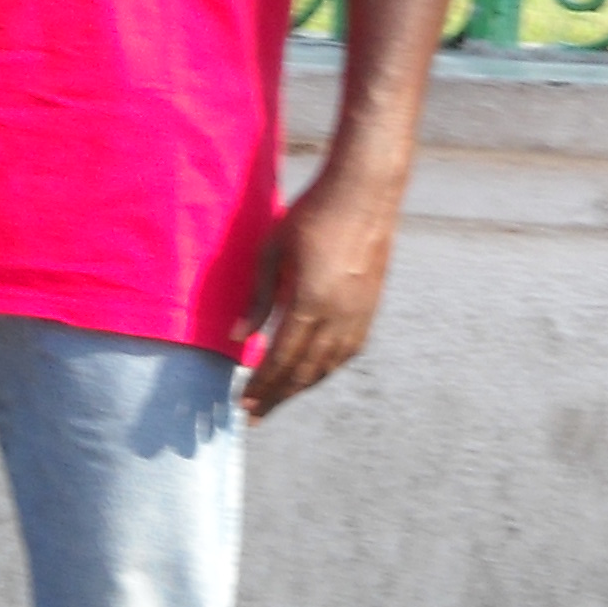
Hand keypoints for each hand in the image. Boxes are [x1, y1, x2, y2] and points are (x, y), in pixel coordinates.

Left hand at [237, 162, 402, 420]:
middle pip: (305, 371)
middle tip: (255, 414)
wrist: (364, 192)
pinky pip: (347, 352)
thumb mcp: (273, 251)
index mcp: (310, 301)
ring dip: (301, 387)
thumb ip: (257, 297)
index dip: (262, 384)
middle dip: (278, 396)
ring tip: (279, 399)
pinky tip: (312, 373)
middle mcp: (339, 316)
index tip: (242, 402)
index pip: (282, 358)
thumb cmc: (311, 214)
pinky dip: (325, 369)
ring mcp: (359, 314)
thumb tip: (237, 338)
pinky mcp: (370, 307)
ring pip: (328, 366)